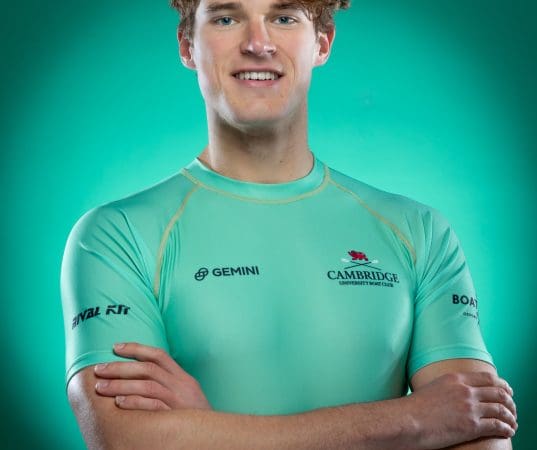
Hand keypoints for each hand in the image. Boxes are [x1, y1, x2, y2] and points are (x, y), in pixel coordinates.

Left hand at [94, 342, 211, 411]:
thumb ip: (168, 384)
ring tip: (101, 388)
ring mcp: (178, 401)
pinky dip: (134, 403)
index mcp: (183, 377)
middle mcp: (181, 385)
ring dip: (121, 385)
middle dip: (120, 367)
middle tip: (99, 369)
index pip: (159, 354)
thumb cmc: (194, 416)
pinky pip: (152, 407)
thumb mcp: (186, 394)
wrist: (214, 437)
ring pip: (147, 386)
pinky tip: (119, 403)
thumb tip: (139, 376)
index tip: (115, 347)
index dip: (136, 348)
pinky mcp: (175, 418)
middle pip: (148, 369)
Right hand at [407, 371, 516, 448]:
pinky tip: (508, 431)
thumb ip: (448, 387)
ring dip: (510, 416)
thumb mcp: (432, 387)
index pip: (487, 378)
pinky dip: (506, 428)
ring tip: (512, 422)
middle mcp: (465, 390)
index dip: (501, 384)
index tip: (507, 390)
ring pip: (501, 409)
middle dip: (509, 401)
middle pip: (498, 392)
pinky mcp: (471, 425)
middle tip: (512, 408)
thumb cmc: (414, 407)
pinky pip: (497, 425)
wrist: (407, 420)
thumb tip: (454, 393)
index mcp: (456, 378)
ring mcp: (469, 407)